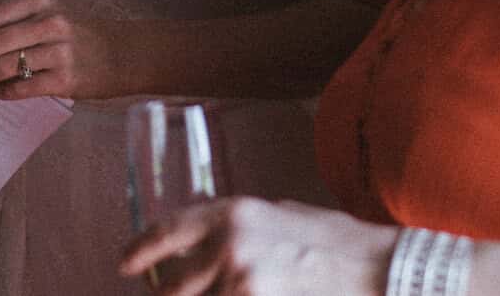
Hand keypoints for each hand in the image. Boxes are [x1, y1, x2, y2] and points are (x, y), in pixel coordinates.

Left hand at [0, 0, 103, 99]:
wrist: (121, 53)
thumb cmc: (76, 35)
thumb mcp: (49, 14)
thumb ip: (14, 21)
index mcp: (39, 1)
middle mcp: (49, 22)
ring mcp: (59, 51)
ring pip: (5, 65)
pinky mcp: (66, 78)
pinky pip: (24, 87)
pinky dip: (4, 92)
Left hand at [118, 197, 396, 295]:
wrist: (374, 270)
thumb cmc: (333, 241)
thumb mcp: (278, 215)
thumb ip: (236, 229)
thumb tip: (206, 247)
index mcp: (233, 212)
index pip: (167, 232)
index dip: (139, 251)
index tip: (125, 264)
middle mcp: (230, 247)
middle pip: (168, 288)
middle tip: (167, 294)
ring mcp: (241, 285)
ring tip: (216, 293)